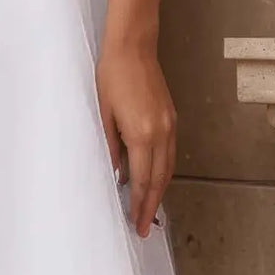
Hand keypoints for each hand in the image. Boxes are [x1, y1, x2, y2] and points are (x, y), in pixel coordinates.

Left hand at [95, 40, 176, 238]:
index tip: (137, 223)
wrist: (133, 47)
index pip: (143, 180)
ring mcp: (170, 125)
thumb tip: (117, 173)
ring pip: (169, 167)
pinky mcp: (171, 117)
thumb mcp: (103, 113)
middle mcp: (161, 133)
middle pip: (160, 179)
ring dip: (160, 190)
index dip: (140, 204)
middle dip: (153, 205)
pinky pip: (170, 152)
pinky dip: (164, 170)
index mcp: (142, 134)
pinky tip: (156, 177)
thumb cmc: (112, 76)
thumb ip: (111, 145)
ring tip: (151, 209)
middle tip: (146, 226)